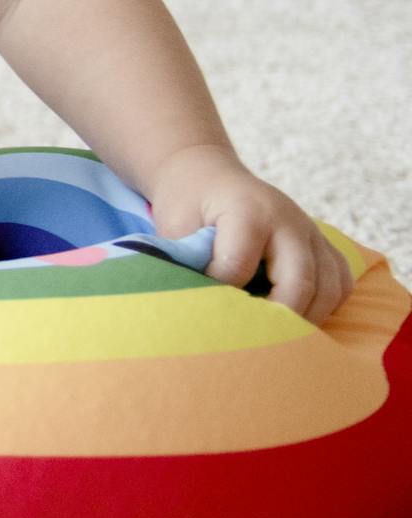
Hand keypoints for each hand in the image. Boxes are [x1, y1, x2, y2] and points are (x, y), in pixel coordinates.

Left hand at [148, 149, 349, 326]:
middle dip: (277, 318)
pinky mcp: (324, 245)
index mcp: (247, 209)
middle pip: (300, 281)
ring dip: (306, 318)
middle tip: (251, 339)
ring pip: (329, 288)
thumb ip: (185, 261)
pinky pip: (342, 283)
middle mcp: (288, 220)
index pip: (239, 265)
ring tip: (274, 335)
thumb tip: (193, 305)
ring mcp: (312, 232)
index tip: (204, 303)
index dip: (219, 291)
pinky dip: (325, 307)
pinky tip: (297, 317)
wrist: (209, 177)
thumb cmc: (188, 205)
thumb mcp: (175, 227)